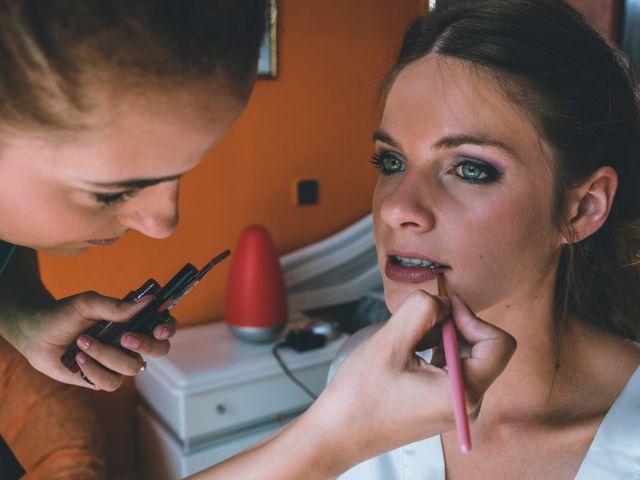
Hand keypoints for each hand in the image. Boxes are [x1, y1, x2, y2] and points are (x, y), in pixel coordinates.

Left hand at [14, 291, 176, 390]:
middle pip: (159, 351)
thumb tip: (149, 301)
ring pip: (131, 368)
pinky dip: (94, 370)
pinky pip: (110, 383)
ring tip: (83, 342)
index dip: (167, 329)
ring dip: (106, 355)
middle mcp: (131, 343)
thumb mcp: (88, 304)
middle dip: (145, 346)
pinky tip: (78, 358)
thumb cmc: (63, 314)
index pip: (164, 327)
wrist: (34, 335)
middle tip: (124, 338)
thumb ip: (117, 306)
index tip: (158, 328)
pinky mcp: (102, 379)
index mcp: (134, 322)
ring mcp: (118, 363)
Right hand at [302, 290, 515, 474]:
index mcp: (462, 393)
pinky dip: (434, 351)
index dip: (472, 318)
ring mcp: (456, 407)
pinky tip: (407, 353)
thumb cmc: (360, 396)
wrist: (338, 433)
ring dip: (442, 337)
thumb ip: (421, 310)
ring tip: (408, 340)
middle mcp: (467, 404)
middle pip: (484, 348)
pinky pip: (452, 368)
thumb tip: (444, 300)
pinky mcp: (442, 405)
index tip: (442, 308)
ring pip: (466, 355)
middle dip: (454, 326)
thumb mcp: (390, 342)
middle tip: (419, 321)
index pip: (499, 344)